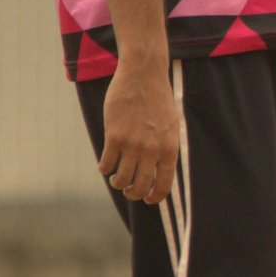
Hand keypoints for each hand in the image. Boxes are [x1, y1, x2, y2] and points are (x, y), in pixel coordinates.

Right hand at [99, 58, 181, 204]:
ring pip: (121, 179)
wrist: (144, 76)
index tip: (148, 200)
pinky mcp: (114, 137)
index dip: (154, 197)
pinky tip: (106, 164)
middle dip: (133, 194)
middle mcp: (152, 150)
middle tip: (128, 190)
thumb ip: (165, 148)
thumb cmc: (158, 100)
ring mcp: (133, 144)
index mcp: (169, 149)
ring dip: (117, 183)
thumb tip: (158, 171)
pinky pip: (106, 164)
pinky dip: (104, 169)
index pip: (164, 185)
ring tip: (117, 178)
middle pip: (140, 187)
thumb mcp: (171, 126)